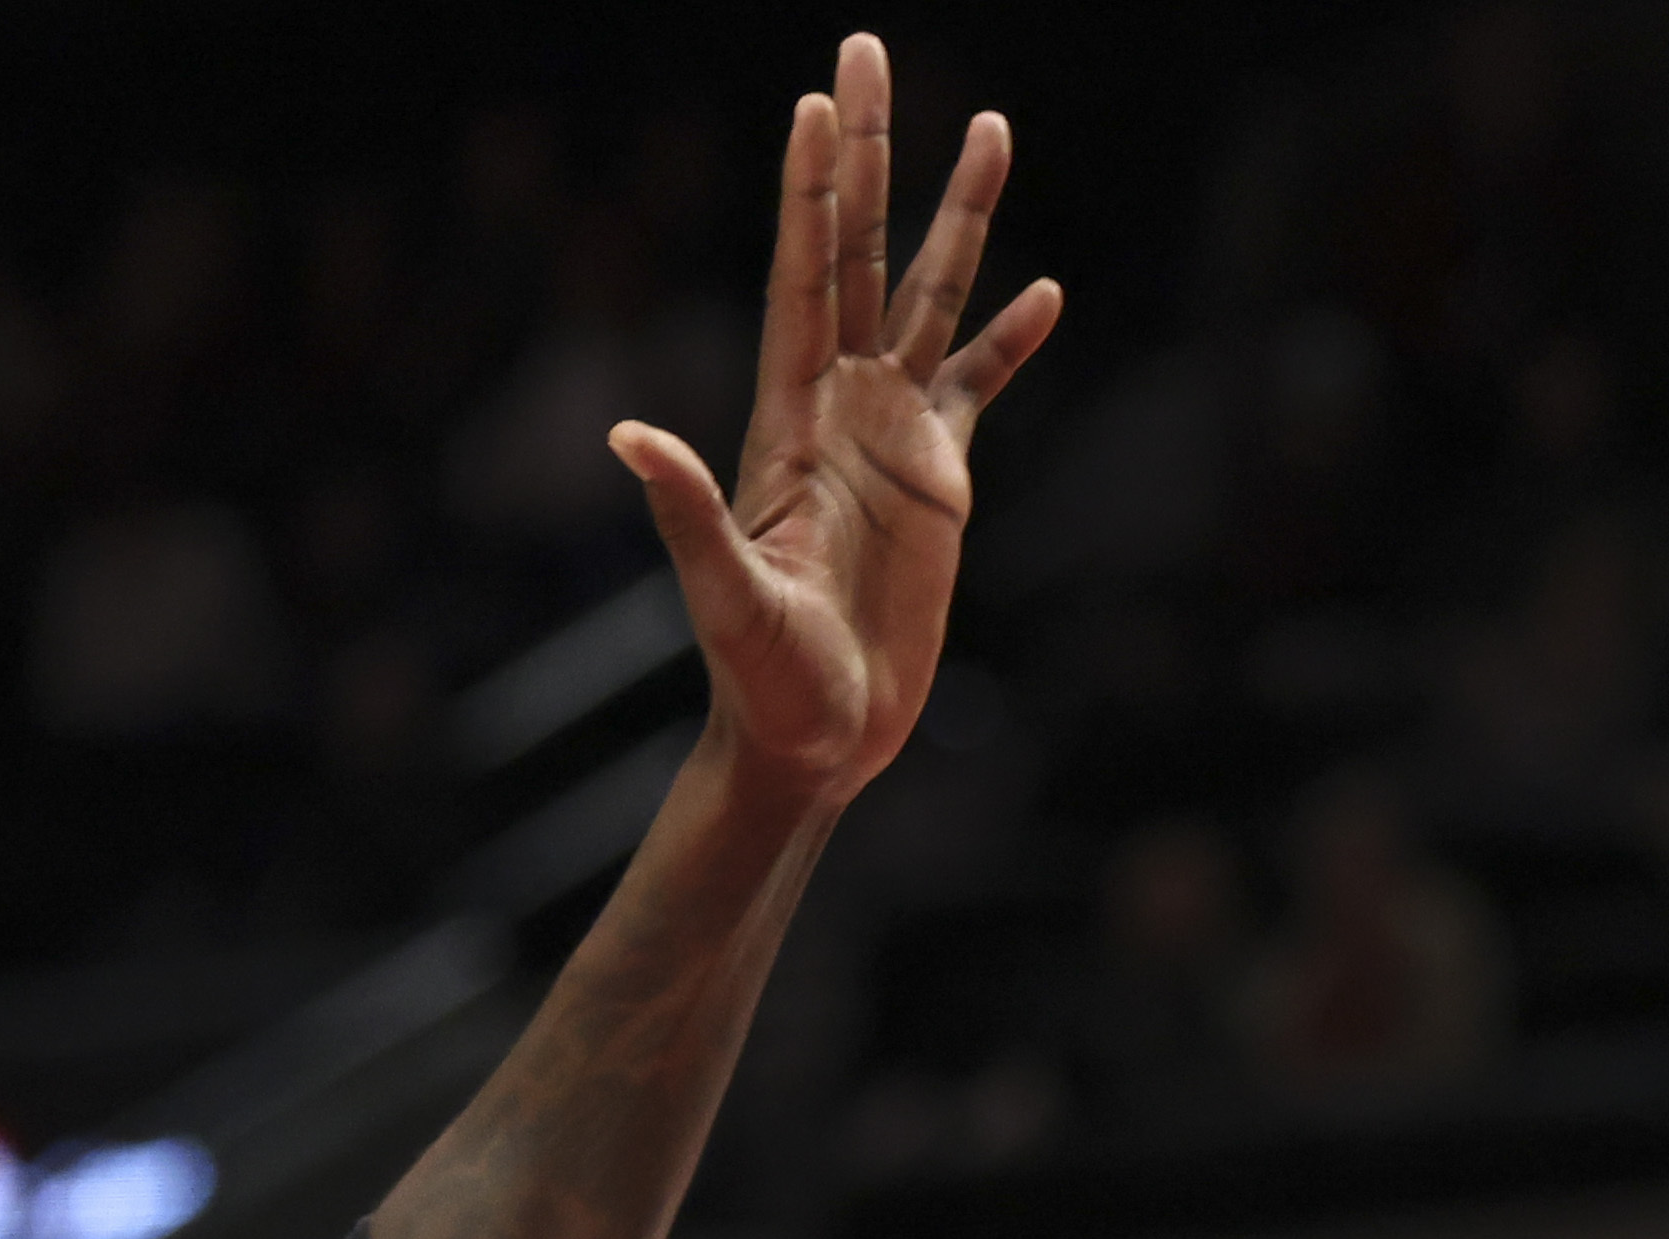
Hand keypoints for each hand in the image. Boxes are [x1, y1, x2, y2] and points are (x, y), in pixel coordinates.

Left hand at [607, 33, 1062, 813]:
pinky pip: (980, 388)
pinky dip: (1011, 340)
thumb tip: (624, 434)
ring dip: (959, 215)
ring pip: (932, 297)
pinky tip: (1044, 290)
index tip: (821, 102)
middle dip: (869, 154)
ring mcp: (892, 435)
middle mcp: (840, 405)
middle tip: (869, 47)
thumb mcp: (724, 595)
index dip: (812, 191)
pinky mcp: (939, 482)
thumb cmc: (762, 681)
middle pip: (862, 250)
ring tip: (989, 126)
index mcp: (788, 416)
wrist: (813, 739)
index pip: (805, 276)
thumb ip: (684, 511)